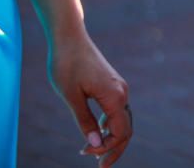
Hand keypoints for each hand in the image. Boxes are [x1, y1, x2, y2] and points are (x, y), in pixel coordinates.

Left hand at [50, 30, 130, 166]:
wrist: (70, 38)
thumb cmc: (66, 64)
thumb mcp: (71, 96)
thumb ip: (84, 121)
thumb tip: (94, 143)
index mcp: (115, 96)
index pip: (120, 132)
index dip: (106, 147)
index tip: (84, 152)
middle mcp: (122, 92)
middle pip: (127, 129)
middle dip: (115, 149)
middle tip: (100, 167)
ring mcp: (119, 88)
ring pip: (124, 120)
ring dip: (113, 138)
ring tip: (96, 153)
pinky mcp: (113, 85)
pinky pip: (118, 110)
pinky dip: (111, 125)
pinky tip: (98, 130)